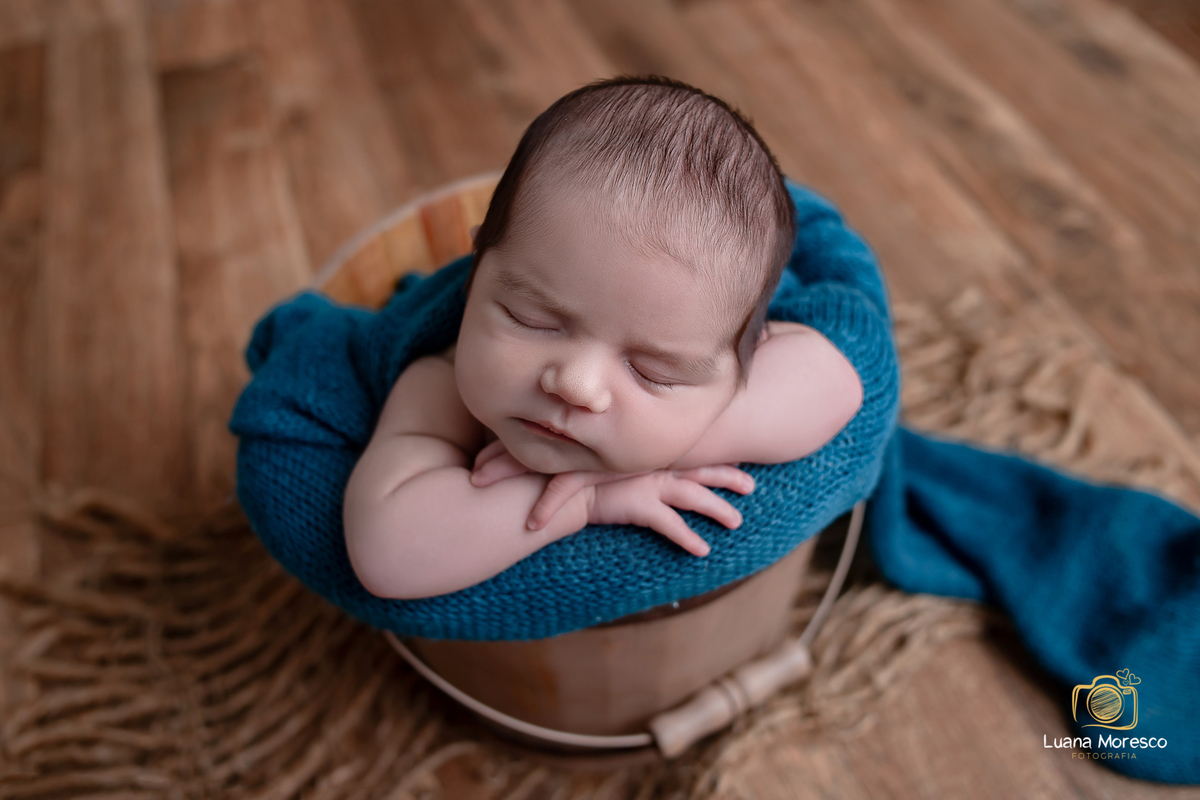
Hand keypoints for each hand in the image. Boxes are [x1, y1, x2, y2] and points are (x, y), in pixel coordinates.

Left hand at [470, 438, 654, 530]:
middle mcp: (575, 436)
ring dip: (505, 471)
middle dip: (492, 457)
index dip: (499, 447)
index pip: (528, 434)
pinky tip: (531, 523)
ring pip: (535, 460)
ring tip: (475, 485)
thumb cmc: (645, 435)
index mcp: (574, 429)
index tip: (473, 460)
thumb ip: (584, 439)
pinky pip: (567, 487)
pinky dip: (547, 505)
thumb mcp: (610, 437)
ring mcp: (585, 450)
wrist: (681, 429)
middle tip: (466, 473)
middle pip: (523, 443)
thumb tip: (558, 444)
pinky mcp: (602, 468)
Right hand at [586, 466, 755, 556]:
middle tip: (751, 486)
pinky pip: (671, 524)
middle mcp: (656, 467)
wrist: (563, 487)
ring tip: (737, 522)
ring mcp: (649, 485)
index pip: (692, 455)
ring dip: (717, 508)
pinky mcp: (640, 505)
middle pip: (701, 470)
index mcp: (653, 457)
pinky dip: (688, 538)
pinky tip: (703, 550)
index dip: (715, 458)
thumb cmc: (587, 477)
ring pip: (694, 496)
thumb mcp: (616, 466)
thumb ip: (635, 469)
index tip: (737, 460)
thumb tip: (645, 477)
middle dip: (728, 477)